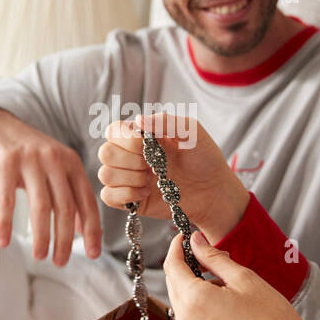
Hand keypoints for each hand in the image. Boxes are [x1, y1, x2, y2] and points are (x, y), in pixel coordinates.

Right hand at [0, 104, 102, 264]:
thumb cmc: (27, 155)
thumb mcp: (54, 169)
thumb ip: (69, 195)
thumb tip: (82, 230)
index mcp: (71, 163)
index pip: (87, 201)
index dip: (92, 230)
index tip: (93, 254)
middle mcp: (54, 159)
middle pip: (65, 207)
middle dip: (65, 239)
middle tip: (60, 262)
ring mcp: (30, 159)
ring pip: (41, 206)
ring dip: (41, 236)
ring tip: (39, 256)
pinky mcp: (5, 162)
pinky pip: (6, 200)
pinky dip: (5, 224)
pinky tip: (3, 242)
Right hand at [96, 112, 248, 241]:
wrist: (214, 190)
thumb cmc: (204, 158)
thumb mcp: (191, 131)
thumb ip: (166, 121)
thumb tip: (138, 120)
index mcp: (140, 136)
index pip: (113, 131)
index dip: (126, 139)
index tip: (147, 145)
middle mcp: (131, 156)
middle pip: (105, 152)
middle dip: (128, 160)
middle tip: (151, 165)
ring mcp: (129, 178)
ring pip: (105, 174)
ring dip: (129, 177)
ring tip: (150, 180)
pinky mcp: (131, 199)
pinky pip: (107, 196)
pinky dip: (125, 194)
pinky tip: (145, 192)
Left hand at [163, 230, 305, 319]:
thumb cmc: (271, 318)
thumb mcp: (243, 278)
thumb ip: (214, 258)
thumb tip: (195, 241)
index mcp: (194, 300)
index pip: (172, 266)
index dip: (177, 248)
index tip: (184, 238)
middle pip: (174, 286)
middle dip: (185, 269)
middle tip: (208, 259)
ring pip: (181, 306)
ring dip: (193, 292)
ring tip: (224, 288)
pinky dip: (198, 313)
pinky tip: (222, 309)